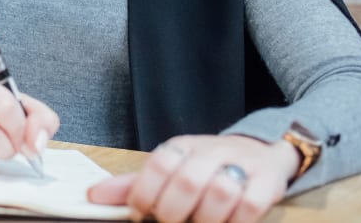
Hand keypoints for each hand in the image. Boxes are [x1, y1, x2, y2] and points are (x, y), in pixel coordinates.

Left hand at [87, 134, 300, 222]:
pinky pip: (249, 206)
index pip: (159, 163)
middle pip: (187, 181)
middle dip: (172, 211)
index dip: (145, 192)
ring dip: (203, 219)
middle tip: (169, 222)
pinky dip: (234, 222)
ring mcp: (242, 165)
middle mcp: (211, 150)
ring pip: (219, 194)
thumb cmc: (206, 167)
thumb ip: (134, 185)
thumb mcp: (171, 169)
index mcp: (182, 146)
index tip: (140, 214)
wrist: (261, 152)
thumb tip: (93, 196)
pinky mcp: (267, 182)